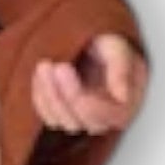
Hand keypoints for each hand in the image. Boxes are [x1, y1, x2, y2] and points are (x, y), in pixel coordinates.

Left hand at [32, 32, 147, 139]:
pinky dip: (39, 96)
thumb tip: (122, 96)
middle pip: (77, 122)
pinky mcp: (64, 115)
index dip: (78, 95)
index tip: (63, 68)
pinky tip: (40, 75)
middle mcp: (104, 119)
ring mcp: (82, 119)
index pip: (100, 114)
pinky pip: (47, 115)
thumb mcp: (117, 46)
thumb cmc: (108, 44)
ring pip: (58, 121)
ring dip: (46, 94)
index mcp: (124, 105)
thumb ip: (120, 67)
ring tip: (44, 65)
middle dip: (58, 94)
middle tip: (49, 64)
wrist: (93, 42)